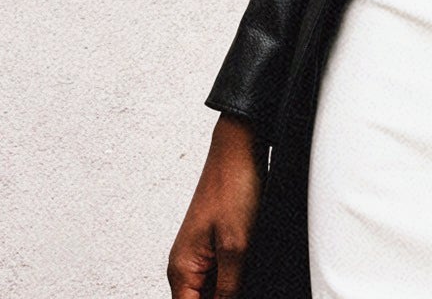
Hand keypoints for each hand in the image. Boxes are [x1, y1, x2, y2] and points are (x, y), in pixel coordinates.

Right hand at [167, 112, 263, 297]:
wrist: (239, 147)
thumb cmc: (232, 186)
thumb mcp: (236, 247)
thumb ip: (228, 289)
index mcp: (181, 270)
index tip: (238, 293)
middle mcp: (185, 265)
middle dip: (224, 298)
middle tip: (244, 278)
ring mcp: (199, 254)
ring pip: (213, 291)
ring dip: (231, 288)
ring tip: (247, 267)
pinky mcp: (214, 244)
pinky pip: (221, 274)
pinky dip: (235, 277)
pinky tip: (249, 267)